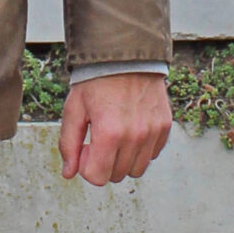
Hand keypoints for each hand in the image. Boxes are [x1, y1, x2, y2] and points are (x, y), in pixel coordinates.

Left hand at [58, 71, 171, 187]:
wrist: (126, 55)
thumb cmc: (96, 81)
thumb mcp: (74, 109)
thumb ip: (69, 144)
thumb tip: (69, 173)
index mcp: (109, 133)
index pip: (97, 177)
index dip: (86, 166)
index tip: (85, 147)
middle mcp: (135, 136)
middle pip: (116, 175)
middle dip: (103, 163)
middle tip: (98, 140)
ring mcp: (153, 132)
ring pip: (136, 169)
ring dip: (123, 160)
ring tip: (115, 137)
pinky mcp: (164, 126)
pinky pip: (152, 154)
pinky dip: (140, 149)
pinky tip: (130, 130)